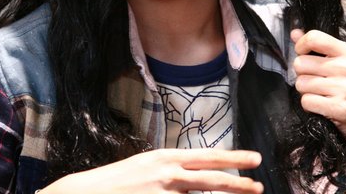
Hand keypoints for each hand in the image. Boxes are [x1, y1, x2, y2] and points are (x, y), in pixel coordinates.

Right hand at [40, 148, 263, 192]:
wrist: (87, 193)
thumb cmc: (118, 181)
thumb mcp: (146, 168)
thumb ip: (171, 171)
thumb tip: (193, 177)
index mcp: (165, 157)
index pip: (206, 156)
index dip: (232, 158)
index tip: (253, 159)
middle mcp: (167, 172)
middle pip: (212, 177)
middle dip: (239, 182)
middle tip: (259, 186)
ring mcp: (163, 192)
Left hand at [291, 29, 345, 150]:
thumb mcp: (345, 64)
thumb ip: (318, 47)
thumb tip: (295, 33)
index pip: (314, 37)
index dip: (301, 47)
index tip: (304, 55)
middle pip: (300, 63)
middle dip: (303, 75)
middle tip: (318, 83)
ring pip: (300, 83)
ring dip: (306, 92)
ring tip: (323, 95)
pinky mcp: (341, 108)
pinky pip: (306, 102)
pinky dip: (310, 107)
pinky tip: (324, 107)